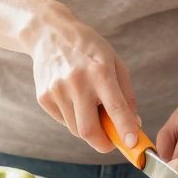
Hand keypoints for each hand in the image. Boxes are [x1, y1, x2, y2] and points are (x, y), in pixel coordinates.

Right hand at [29, 7, 139, 152]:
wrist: (49, 33)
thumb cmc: (88, 48)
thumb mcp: (115, 62)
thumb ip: (126, 94)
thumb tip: (133, 124)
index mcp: (100, 71)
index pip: (115, 107)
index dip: (124, 129)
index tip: (132, 144)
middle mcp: (77, 82)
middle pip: (88, 130)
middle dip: (103, 143)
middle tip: (111, 142)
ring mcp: (57, 91)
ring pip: (75, 129)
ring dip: (88, 128)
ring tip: (90, 107)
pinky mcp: (43, 97)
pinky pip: (63, 120)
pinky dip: (73, 118)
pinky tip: (74, 99)